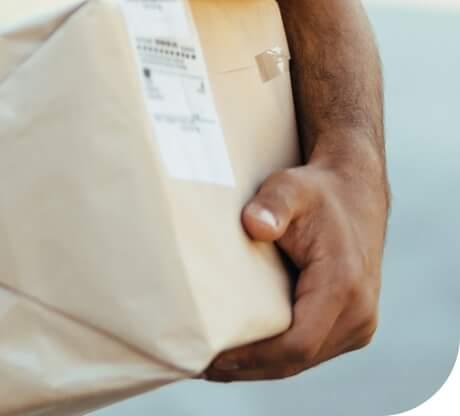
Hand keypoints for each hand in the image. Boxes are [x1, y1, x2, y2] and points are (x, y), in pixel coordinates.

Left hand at [205, 145, 387, 381]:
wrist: (354, 193)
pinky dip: (275, 357)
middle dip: (248, 369)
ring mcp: (358, 324)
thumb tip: (255, 225)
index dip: (254, 358)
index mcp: (344, 288)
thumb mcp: (290, 188)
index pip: (298, 343)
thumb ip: (273, 205)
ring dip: (259, 368)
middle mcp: (359, 314)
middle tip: (198, 368)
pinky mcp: (350, 325)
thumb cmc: (315, 191)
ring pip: (303, 361)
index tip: (213, 359)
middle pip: (297, 360)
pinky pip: (309, 351)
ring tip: (211, 366)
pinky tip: (239, 358)